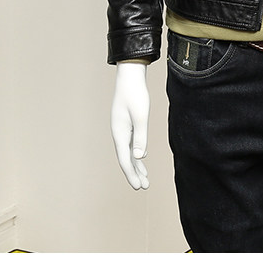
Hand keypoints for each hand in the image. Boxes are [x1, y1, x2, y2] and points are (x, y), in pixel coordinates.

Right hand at [111, 61, 149, 188]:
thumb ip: (141, 136)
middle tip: (143, 187)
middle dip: (134, 174)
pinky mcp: (126, 123)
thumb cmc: (136, 94)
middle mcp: (118, 133)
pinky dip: (136, 154)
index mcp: (120, 133)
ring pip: (128, 152)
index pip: (125, 159)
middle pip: (126, 158)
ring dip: (136, 165)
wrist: (130, 76)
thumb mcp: (141, 115)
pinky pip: (130, 143)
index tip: (138, 187)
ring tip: (144, 178)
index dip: (132, 174)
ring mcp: (121, 128)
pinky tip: (141, 159)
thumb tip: (139, 158)